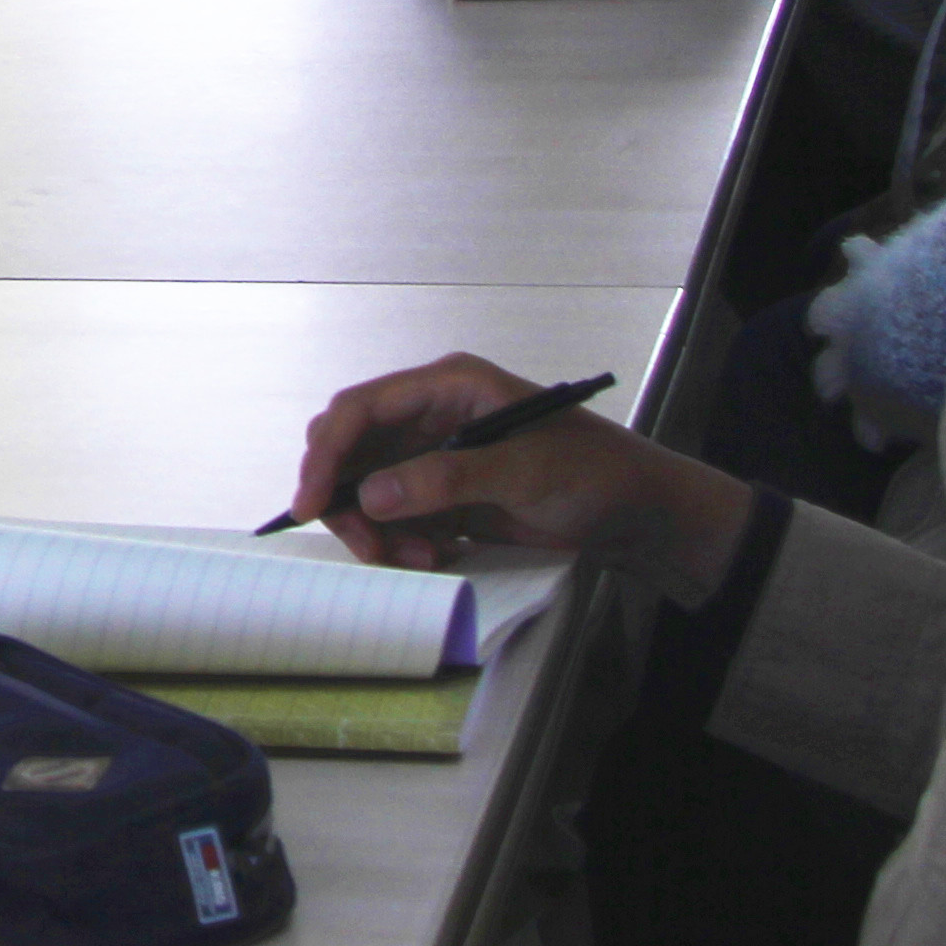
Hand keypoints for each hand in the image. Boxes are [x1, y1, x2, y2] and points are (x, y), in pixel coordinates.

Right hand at [289, 354, 754, 600]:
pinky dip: (400, 542)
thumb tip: (369, 494)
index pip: (361, 409)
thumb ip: (445, 479)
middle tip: (371, 548)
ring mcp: (432, 456)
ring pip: (365, 489)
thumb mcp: (523, 471)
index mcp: (446, 386)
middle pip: (349, 449)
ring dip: (377, 530)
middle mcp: (428, 415)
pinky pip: (394, 517)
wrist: (635, 512)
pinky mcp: (441, 493)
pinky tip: (436, 557)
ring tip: (419, 559)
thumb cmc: (591, 472)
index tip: (311, 504)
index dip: (326, 453)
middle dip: (346, 499)